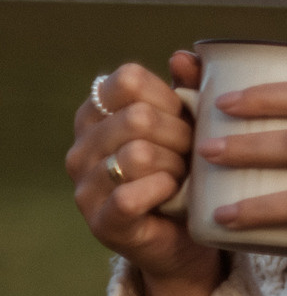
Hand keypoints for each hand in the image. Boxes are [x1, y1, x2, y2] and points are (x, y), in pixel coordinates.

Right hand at [68, 54, 225, 295]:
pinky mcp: (102, 221)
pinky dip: (163, 190)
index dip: (168, 96)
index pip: (128, 80)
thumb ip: (190, 87)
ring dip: (176, 165)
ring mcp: (86, 185)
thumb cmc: (191, 170)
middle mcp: (82, 146)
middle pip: (137, 117)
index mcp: (98, 113)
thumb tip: (183, 57)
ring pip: (138, 154)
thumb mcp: (193, 123)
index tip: (185, 117)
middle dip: (180, 135)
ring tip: (186, 177)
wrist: (191, 238)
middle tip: (194, 155)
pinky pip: (132, 195)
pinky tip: (175, 193)